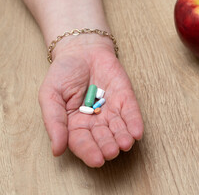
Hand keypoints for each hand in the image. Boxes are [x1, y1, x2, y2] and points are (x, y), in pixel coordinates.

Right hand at [38, 35, 143, 166]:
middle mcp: (95, 121)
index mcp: (75, 125)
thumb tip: (56, 150)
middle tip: (112, 151)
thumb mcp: (50, 95)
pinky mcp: (125, 98)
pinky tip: (137, 132)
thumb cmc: (63, 73)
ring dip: (123, 137)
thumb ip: (54, 121)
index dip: (90, 152)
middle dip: (108, 145)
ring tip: (125, 143)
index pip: (82, 142)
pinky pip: (131, 112)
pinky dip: (134, 122)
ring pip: (119, 128)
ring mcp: (111, 110)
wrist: (81, 49)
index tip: (97, 160)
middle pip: (103, 138)